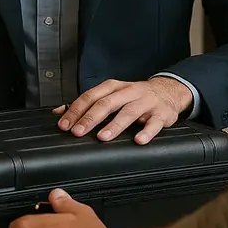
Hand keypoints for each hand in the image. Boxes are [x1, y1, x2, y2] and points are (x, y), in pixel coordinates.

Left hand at [54, 77, 191, 143]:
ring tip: (102, 137)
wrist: (168, 91)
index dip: (76, 110)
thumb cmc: (134, 96)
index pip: (90, 96)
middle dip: (90, 118)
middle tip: (78, 132)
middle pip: (107, 103)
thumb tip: (59, 112)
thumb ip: (87, 103)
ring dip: (114, 125)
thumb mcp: (111, 94)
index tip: (65, 124)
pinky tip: (138, 140)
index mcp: (113, 87)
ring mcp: (146, 102)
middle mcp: (128, 92)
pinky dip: (146, 132)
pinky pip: (154, 123)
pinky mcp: (161, 114)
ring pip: (129, 112)